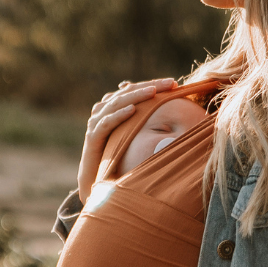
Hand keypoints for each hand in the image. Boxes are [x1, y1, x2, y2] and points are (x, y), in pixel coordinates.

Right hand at [78, 78, 177, 202]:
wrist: (97, 183)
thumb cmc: (119, 161)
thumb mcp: (135, 140)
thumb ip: (147, 126)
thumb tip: (174, 120)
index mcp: (114, 109)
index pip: (135, 90)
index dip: (153, 85)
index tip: (174, 84)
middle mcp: (103, 112)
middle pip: (127, 93)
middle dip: (149, 86)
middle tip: (169, 83)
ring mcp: (96, 124)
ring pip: (116, 103)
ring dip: (136, 96)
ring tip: (153, 91)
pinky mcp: (93, 138)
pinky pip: (106, 123)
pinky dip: (118, 115)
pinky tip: (132, 110)